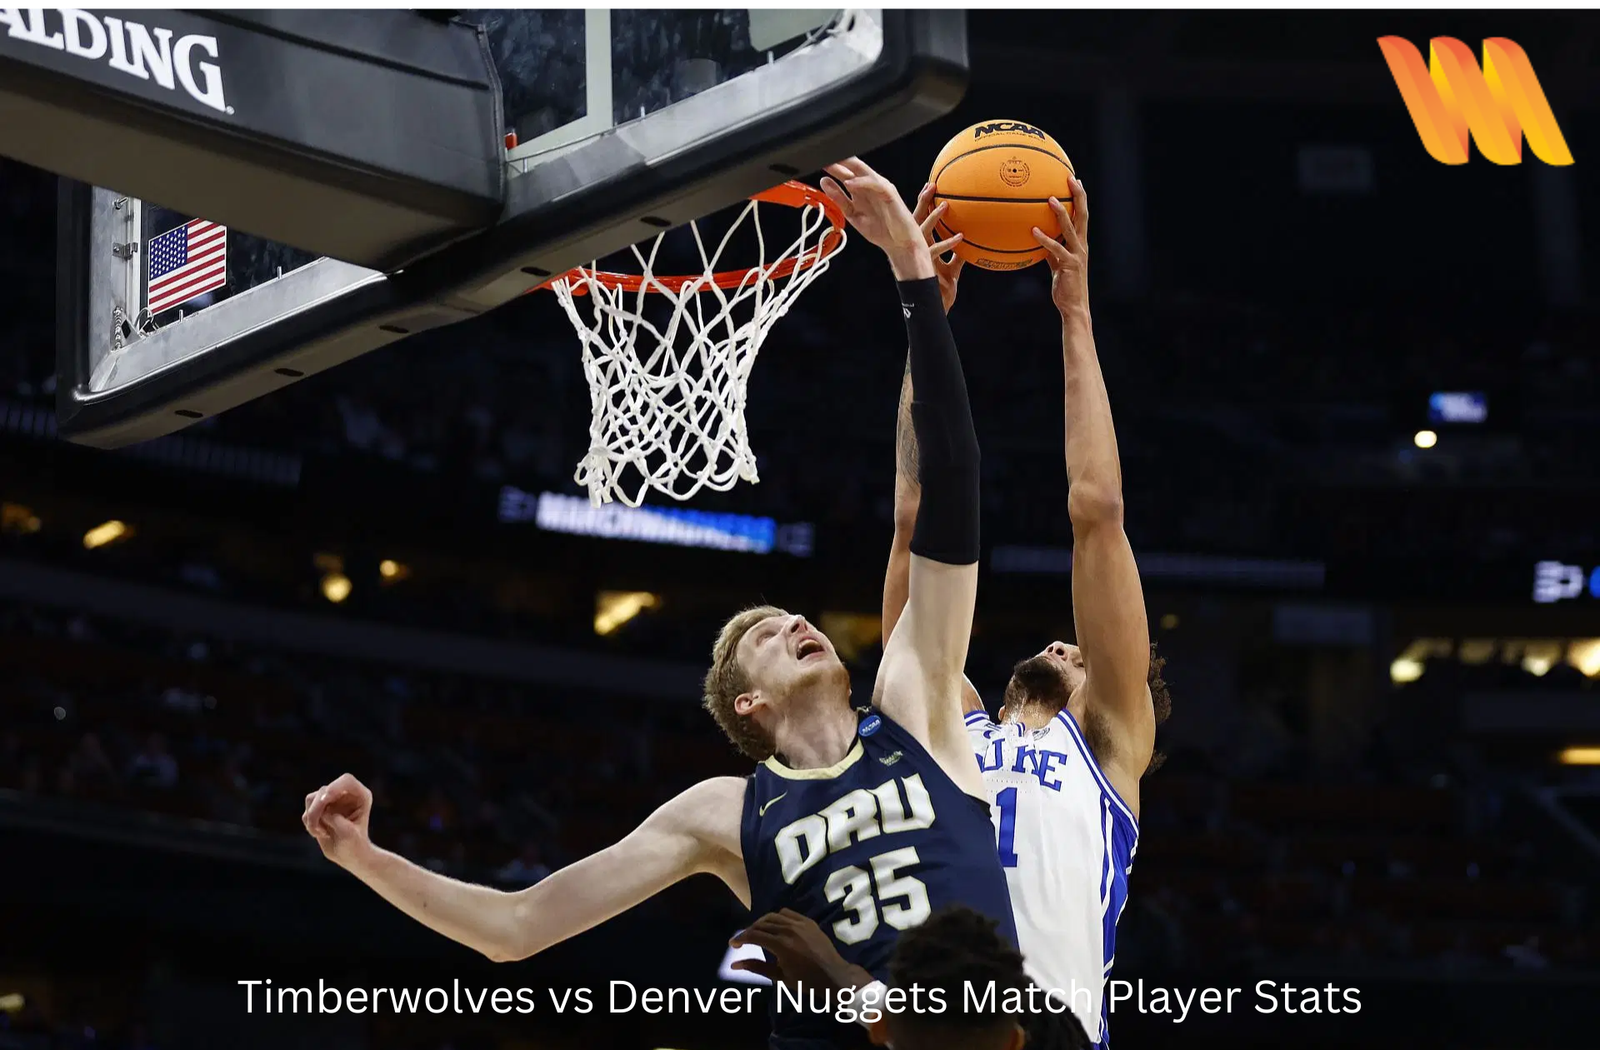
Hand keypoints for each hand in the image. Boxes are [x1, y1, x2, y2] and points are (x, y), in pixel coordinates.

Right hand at [302, 772, 373, 869]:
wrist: (349, 856)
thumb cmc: (354, 845)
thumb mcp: (348, 834)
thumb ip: (335, 819)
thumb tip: (322, 811)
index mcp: (360, 796)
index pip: (346, 781)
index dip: (334, 787)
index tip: (325, 799)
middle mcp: (346, 795)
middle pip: (324, 790)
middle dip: (317, 809)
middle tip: (317, 830)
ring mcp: (332, 801)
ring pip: (312, 799)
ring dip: (312, 818)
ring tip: (320, 833)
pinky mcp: (320, 809)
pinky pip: (307, 811)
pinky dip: (309, 823)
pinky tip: (320, 834)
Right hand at [729, 909, 871, 991]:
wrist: (833, 976)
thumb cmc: (806, 981)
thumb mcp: (779, 977)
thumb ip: (756, 967)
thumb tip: (735, 964)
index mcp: (781, 945)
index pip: (754, 936)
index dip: (741, 938)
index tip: (733, 944)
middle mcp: (789, 930)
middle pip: (761, 924)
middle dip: (749, 931)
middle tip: (743, 940)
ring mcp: (800, 923)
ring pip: (773, 916)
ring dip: (761, 923)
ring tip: (757, 933)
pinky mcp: (808, 921)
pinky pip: (787, 913)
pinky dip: (777, 918)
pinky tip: (774, 926)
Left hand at [820, 158, 935, 281]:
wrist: (900, 243)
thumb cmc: (882, 229)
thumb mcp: (852, 215)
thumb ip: (839, 199)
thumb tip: (824, 182)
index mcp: (861, 190)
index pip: (845, 172)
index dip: (832, 167)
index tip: (817, 163)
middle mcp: (870, 186)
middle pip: (853, 167)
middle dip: (838, 161)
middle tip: (823, 156)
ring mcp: (880, 188)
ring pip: (863, 171)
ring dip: (848, 167)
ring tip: (833, 164)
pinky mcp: (889, 193)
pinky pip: (875, 184)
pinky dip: (862, 183)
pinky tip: (850, 183)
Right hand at [912, 184, 964, 313]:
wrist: (936, 311)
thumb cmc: (942, 291)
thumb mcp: (952, 270)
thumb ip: (958, 257)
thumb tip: (971, 244)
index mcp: (921, 248)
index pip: (918, 220)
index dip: (923, 203)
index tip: (929, 185)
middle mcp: (918, 250)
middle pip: (916, 221)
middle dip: (923, 202)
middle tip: (932, 184)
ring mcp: (921, 259)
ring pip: (923, 234)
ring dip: (934, 219)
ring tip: (945, 204)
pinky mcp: (928, 269)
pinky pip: (937, 254)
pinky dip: (948, 245)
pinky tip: (960, 237)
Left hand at [1032, 176, 1088, 319]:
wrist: (1073, 306)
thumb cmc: (1065, 285)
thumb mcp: (1057, 263)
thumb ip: (1051, 250)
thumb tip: (1037, 237)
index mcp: (1081, 243)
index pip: (1082, 215)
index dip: (1080, 198)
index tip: (1074, 181)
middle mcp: (1082, 245)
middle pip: (1082, 215)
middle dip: (1078, 196)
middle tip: (1070, 179)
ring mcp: (1077, 254)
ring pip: (1071, 228)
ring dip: (1061, 213)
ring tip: (1049, 199)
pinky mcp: (1069, 265)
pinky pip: (1056, 248)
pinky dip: (1045, 239)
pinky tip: (1033, 230)